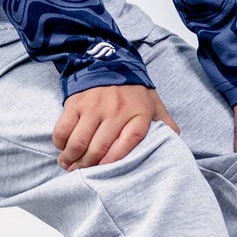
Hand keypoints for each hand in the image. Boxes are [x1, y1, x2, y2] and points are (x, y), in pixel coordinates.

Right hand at [52, 84, 179, 169]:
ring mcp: (93, 106)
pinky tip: (63, 148)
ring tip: (68, 165)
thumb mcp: (155, 105)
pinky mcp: (76, 102)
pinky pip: (63, 128)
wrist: (111, 62)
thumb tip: (175, 144)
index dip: (114, 162)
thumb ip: (166, 124)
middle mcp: (115, 111)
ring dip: (71, 158)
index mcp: (138, 114)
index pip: (127, 144)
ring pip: (79, 141)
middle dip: (87, 166)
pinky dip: (60, 143)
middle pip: (99, 148)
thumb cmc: (134, 92)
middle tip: (81, 174)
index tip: (105, 172)